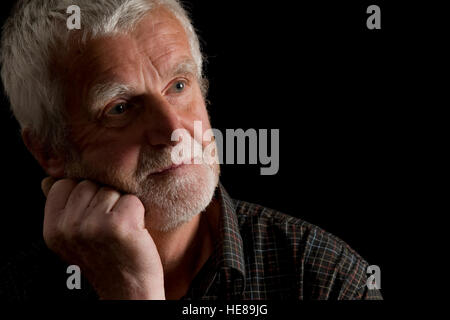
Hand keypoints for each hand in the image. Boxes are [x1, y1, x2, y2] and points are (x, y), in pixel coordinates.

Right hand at [41, 177, 164, 299]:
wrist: (129, 291)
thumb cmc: (107, 259)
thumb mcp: (74, 236)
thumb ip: (62, 208)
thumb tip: (47, 179)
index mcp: (52, 229)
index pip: (63, 184)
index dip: (83, 196)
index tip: (93, 218)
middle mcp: (67, 228)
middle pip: (89, 183)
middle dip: (104, 200)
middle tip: (109, 228)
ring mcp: (92, 226)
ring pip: (111, 190)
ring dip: (121, 207)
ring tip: (121, 231)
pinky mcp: (117, 226)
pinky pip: (132, 199)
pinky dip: (139, 213)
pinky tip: (134, 232)